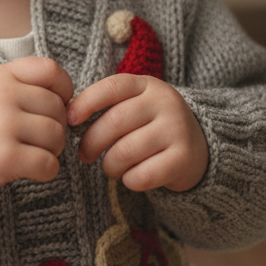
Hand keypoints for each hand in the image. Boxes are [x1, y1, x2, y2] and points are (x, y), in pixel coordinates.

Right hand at [0, 58, 72, 195]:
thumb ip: (20, 84)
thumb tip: (66, 98)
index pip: (50, 70)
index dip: (64, 89)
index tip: (59, 104)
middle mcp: (2, 96)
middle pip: (57, 108)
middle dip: (55, 127)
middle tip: (37, 138)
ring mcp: (4, 125)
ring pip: (57, 136)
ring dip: (52, 150)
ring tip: (32, 153)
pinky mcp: (6, 157)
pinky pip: (49, 164)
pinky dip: (46, 170)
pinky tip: (31, 170)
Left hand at [68, 75, 207, 191]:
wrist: (198, 146)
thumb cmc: (150, 125)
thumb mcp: (133, 105)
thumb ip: (105, 105)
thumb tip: (67, 117)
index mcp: (147, 85)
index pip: (111, 87)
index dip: (85, 103)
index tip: (70, 120)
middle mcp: (165, 102)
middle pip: (115, 122)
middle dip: (91, 142)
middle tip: (85, 155)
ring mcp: (177, 129)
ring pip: (126, 151)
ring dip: (109, 165)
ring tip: (110, 167)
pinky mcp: (185, 158)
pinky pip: (143, 174)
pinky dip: (129, 180)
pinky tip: (131, 177)